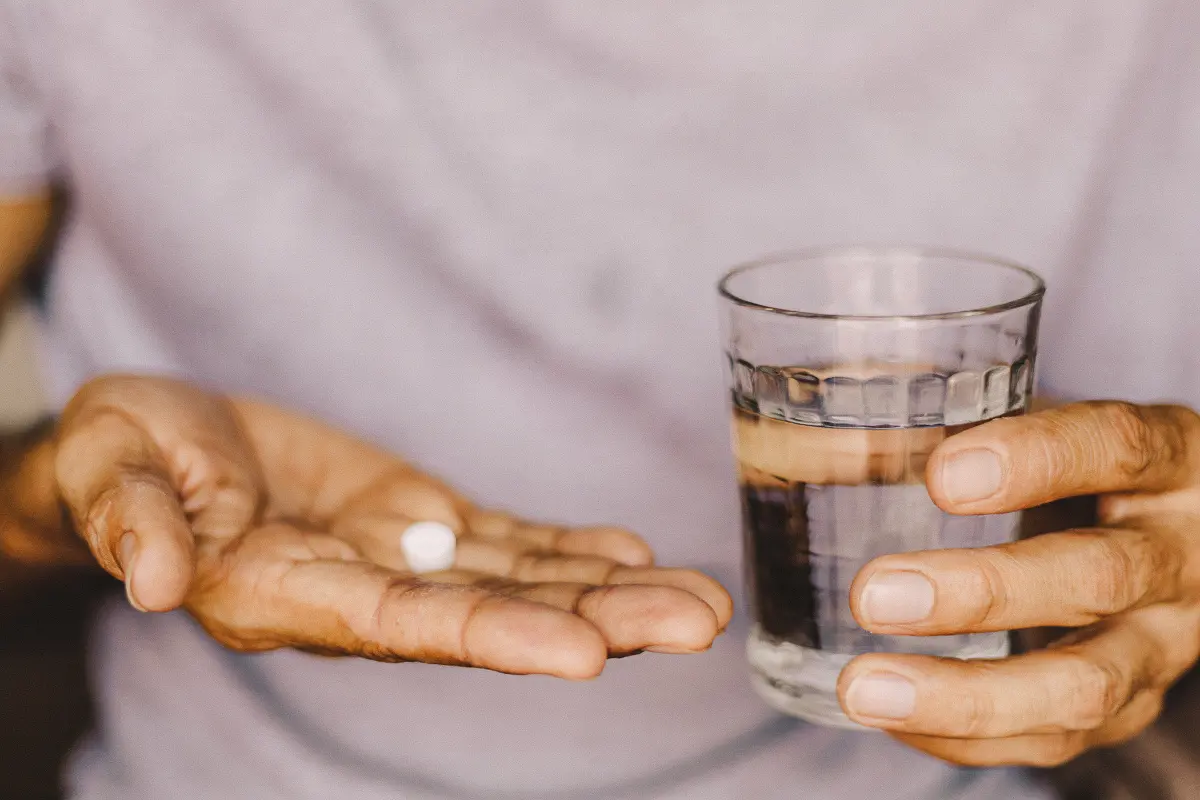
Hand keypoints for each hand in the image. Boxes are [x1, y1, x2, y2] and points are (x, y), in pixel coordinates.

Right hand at [42, 376, 730, 678]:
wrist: (157, 443)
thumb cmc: (121, 455)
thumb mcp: (108, 468)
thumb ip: (134, 520)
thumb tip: (154, 580)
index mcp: (282, 595)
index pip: (402, 628)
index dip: (495, 638)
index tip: (589, 655)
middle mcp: (358, 593)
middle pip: (491, 617)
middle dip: (597, 622)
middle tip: (699, 622)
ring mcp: (396, 557)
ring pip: (516, 581)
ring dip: (610, 593)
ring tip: (702, 600)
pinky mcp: (415, 518)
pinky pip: (503, 541)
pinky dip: (567, 550)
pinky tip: (631, 554)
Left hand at [838, 401, 1199, 764]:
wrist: (1165, 534)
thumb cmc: (1076, 467)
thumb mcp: (1040, 422)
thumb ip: (950, 416)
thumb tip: (813, 430)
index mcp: (1166, 459)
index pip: (1115, 446)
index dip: (1037, 460)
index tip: (943, 474)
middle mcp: (1178, 554)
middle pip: (1097, 576)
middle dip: (980, 592)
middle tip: (873, 594)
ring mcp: (1163, 643)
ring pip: (1083, 686)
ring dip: (964, 694)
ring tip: (862, 686)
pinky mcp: (1128, 706)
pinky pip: (1054, 740)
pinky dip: (963, 735)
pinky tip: (891, 716)